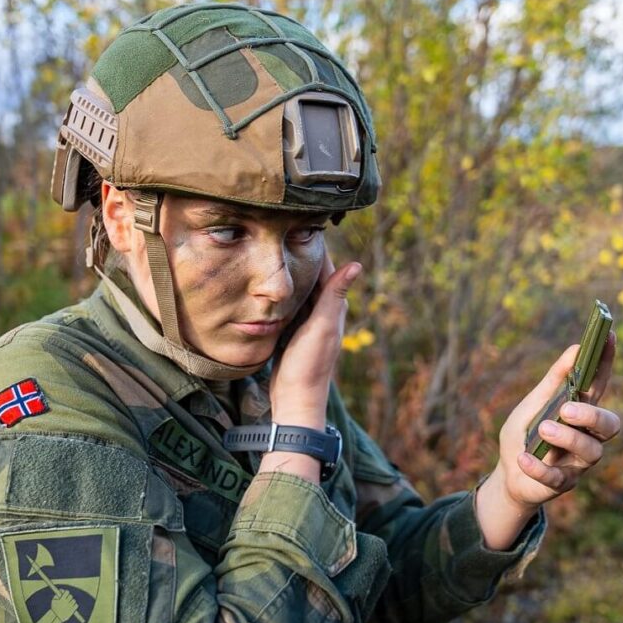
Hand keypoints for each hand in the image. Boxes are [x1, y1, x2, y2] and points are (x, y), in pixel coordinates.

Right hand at [50, 589, 78, 620]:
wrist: (56, 618)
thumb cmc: (54, 608)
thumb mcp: (53, 601)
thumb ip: (57, 594)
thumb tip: (61, 589)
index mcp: (61, 600)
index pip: (67, 592)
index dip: (66, 592)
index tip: (65, 593)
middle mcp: (66, 603)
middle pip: (70, 596)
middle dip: (69, 597)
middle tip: (67, 599)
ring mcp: (69, 607)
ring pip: (74, 600)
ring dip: (71, 601)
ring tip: (68, 603)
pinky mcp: (72, 611)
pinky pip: (76, 605)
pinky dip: (74, 605)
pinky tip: (71, 606)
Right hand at [261, 252, 360, 482]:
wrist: (294, 400)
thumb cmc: (309, 365)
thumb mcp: (321, 327)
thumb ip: (334, 296)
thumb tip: (356, 264)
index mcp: (332, 309)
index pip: (327, 270)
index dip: (317, 249)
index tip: (305, 223)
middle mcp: (321, 314)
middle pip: (312, 279)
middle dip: (300, 259)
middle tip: (282, 231)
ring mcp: (305, 325)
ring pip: (298, 292)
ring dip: (289, 276)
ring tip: (273, 251)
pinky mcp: (291, 334)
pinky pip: (286, 308)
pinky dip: (280, 295)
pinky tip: (266, 286)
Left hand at [477, 333, 620, 547]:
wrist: (508, 476)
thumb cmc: (525, 435)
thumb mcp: (533, 404)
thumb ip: (554, 381)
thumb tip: (576, 348)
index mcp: (580, 412)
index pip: (599, 385)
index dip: (606, 362)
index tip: (610, 335)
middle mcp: (587, 436)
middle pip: (610, 425)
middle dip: (592, 415)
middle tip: (566, 409)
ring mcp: (578, 462)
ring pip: (591, 451)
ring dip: (566, 439)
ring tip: (543, 430)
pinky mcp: (563, 483)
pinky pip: (557, 476)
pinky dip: (538, 467)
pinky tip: (523, 458)